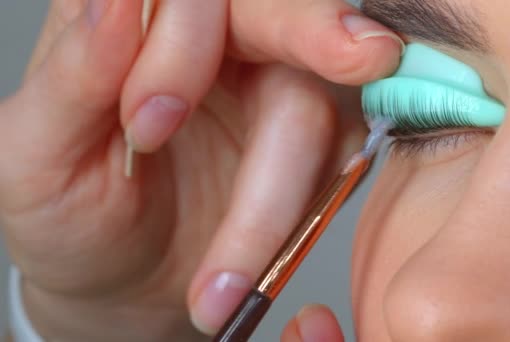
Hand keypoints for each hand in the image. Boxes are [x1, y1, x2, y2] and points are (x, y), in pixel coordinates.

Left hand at [0, 0, 400, 339]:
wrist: (121, 287)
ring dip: (277, 197)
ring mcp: (270, 87)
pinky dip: (301, 217)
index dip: (182, 42)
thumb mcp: (36, 157)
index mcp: (134, 19)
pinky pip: (338, 159)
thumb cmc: (70, 218)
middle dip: (315, 35)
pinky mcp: (310, 141)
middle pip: (280, 11)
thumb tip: (116, 1)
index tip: (150, 123)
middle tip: (363, 57)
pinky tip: (254, 263)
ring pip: (316, 100)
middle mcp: (213, 39)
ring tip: (221, 284)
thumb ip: (73, 77)